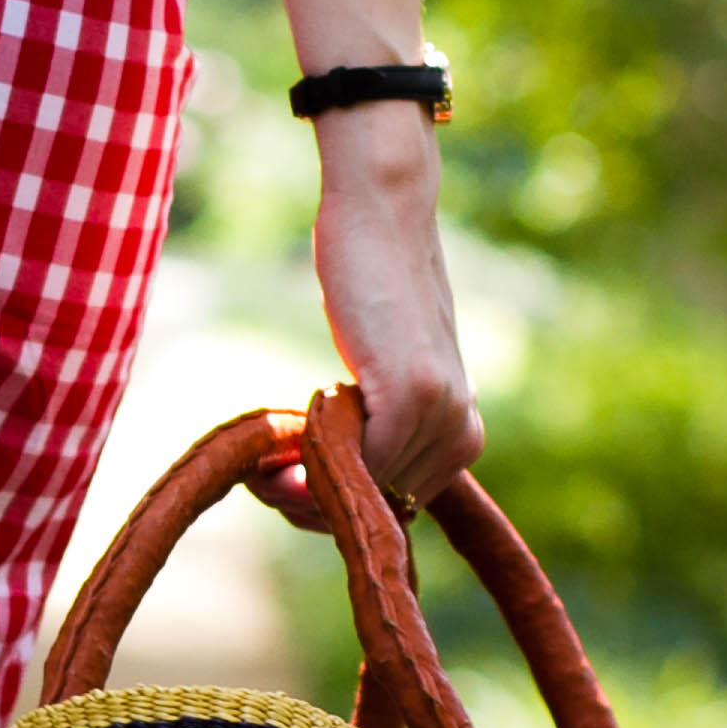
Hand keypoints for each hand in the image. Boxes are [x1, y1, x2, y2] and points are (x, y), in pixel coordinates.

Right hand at [304, 99, 481, 506]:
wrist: (384, 218)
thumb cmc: (371, 288)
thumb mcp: (383, 372)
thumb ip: (376, 427)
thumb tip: (320, 487)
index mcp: (463, 435)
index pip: (393, 509)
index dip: (330, 510)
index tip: (281, 487)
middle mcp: (464, 433)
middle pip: (375, 508)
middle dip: (309, 502)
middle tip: (263, 476)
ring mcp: (442, 415)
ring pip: (361, 491)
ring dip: (300, 484)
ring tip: (264, 461)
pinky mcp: (412, 395)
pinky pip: (357, 464)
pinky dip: (311, 460)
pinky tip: (288, 433)